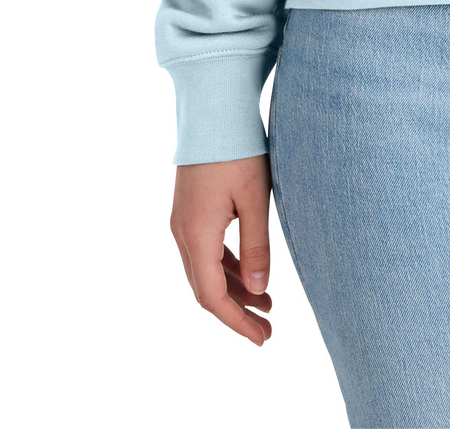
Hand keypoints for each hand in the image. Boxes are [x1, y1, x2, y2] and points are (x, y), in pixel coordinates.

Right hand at [170, 154, 273, 344]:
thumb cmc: (238, 151)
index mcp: (196, 235)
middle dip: (236, 312)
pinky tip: (250, 274)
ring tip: (268, 303)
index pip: (212, 296)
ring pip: (206, 270)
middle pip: (206, 288)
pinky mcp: (189, 211)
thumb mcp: (256, 199)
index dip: (236, 322)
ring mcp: (183, 222)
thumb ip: (257, 247)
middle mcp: (182, 233)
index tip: (262, 339)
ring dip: (234, 289)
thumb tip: (260, 291)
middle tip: (267, 329)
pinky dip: (227, 267)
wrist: (212, 110)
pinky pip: (205, 251)